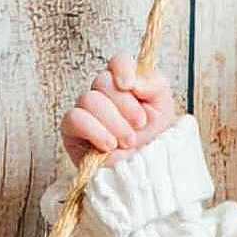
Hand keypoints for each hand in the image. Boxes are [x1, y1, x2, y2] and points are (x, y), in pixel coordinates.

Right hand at [60, 54, 177, 167]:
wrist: (147, 174)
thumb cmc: (154, 141)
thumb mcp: (164, 110)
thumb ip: (155, 84)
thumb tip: (133, 80)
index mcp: (125, 85)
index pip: (118, 62)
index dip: (123, 69)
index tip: (130, 87)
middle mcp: (103, 94)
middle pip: (102, 81)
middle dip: (125, 106)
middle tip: (139, 126)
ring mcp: (85, 111)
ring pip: (89, 99)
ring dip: (114, 123)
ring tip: (128, 142)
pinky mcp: (72, 131)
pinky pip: (75, 118)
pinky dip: (95, 131)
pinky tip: (109, 145)